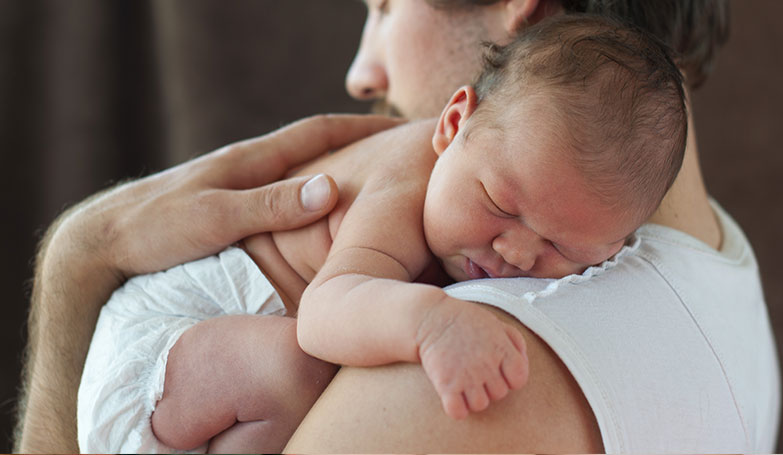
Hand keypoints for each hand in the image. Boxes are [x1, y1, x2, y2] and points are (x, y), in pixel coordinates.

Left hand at [17, 114, 401, 452]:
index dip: (364, 129)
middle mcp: (250, 167)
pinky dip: (311, 197)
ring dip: (337, 173)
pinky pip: (284, 195)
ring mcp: (240, 185)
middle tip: (399, 158)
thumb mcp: (216, 217)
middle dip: (359, 148)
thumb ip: (271, 204)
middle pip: (316, 148)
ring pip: (301, 172)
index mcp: (252, 160)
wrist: (103, 242)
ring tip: (371, 188)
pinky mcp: (231, 206)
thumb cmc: (154, 228)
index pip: (319, 132)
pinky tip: (319, 217)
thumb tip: (332, 188)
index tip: (405, 131)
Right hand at [417, 299, 528, 419]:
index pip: (519, 379)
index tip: (500, 371)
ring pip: (480, 405)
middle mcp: (486, 364)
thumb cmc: (464, 320)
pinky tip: (452, 395)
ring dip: (473, 397)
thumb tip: (523, 360)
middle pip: (500, 394)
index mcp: (501, 349)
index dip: (511, 378)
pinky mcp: (446, 384)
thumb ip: (515, 340)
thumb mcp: (495, 322)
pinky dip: (456, 408)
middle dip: (490, 385)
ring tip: (464, 382)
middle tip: (476, 372)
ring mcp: (466, 375)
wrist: (430, 317)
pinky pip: (458, 412)